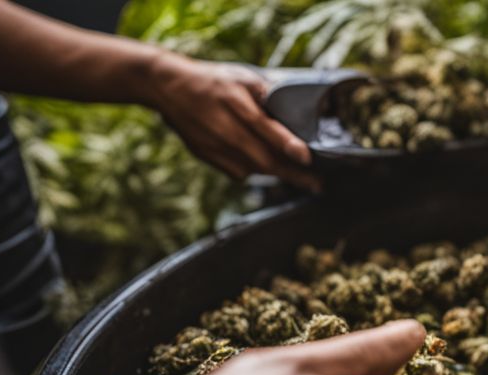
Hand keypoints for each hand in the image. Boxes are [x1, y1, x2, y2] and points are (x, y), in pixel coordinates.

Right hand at [147, 52, 321, 192]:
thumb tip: (296, 102)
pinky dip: (256, 171)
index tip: (307, 158)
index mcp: (234, 103)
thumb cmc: (212, 80)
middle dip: (293, 174)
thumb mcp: (241, 76)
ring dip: (278, 175)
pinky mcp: (207, 156)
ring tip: (303, 180)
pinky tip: (268, 167)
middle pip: (263, 158)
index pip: (264, 127)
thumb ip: (267, 91)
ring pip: (253, 168)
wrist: (169, 89)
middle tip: (318, 185)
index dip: (287, 144)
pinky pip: (238, 171)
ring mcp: (214, 146)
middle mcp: (224, 128)